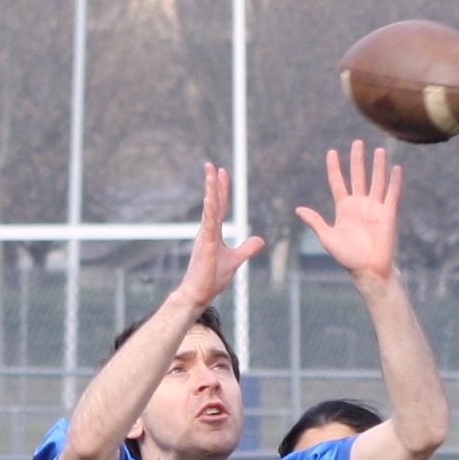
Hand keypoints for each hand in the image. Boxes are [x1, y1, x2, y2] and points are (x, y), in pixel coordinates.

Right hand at [178, 164, 263, 308]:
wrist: (198, 295)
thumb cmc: (211, 279)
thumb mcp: (235, 260)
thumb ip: (247, 248)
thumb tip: (261, 240)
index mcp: (213, 233)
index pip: (220, 207)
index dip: (222, 190)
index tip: (223, 172)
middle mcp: (207, 231)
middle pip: (213, 202)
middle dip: (213, 183)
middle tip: (211, 165)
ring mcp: (205, 237)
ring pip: (209, 208)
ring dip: (210, 190)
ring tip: (210, 173)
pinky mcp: (205, 246)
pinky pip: (208, 224)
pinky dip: (210, 209)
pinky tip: (210, 197)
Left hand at [296, 141, 400, 282]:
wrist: (368, 269)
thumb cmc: (347, 257)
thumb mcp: (327, 238)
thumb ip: (316, 222)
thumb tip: (298, 210)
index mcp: (344, 208)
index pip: (338, 183)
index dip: (334, 168)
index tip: (332, 152)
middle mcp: (359, 204)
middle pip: (358, 176)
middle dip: (357, 160)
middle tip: (357, 142)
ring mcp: (374, 208)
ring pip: (376, 181)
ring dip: (377, 166)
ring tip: (378, 150)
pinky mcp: (388, 214)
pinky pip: (392, 194)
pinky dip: (394, 181)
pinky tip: (395, 168)